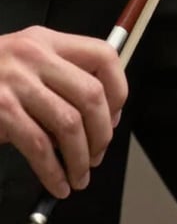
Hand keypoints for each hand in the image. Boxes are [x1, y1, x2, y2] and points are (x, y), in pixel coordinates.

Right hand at [0, 26, 127, 198]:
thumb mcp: (29, 60)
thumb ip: (62, 77)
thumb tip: (102, 116)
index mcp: (50, 41)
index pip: (103, 56)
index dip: (118, 89)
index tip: (114, 116)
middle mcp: (35, 56)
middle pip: (91, 94)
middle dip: (102, 132)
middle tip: (99, 153)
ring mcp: (16, 83)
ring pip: (69, 123)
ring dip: (80, 157)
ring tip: (80, 175)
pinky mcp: (1, 109)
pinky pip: (38, 146)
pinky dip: (53, 170)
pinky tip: (58, 182)